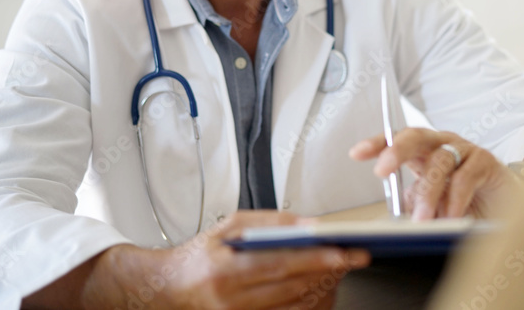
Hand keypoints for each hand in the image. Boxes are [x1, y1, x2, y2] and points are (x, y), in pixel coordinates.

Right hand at [159, 211, 369, 308]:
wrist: (171, 289)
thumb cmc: (200, 255)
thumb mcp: (229, 226)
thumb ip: (269, 222)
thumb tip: (306, 224)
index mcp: (225, 270)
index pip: (278, 264)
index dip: (313, 259)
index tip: (340, 253)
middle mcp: (232, 300)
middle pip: (291, 288)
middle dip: (327, 272)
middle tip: (352, 258)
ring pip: (293, 307)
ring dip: (322, 289)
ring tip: (339, 270)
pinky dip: (307, 304)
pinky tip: (320, 288)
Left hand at [349, 129, 513, 220]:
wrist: (507, 206)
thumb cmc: (467, 202)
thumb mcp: (433, 204)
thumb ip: (416, 205)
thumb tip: (397, 219)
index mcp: (425, 151)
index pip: (397, 140)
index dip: (377, 143)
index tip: (357, 153)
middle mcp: (443, 144)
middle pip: (415, 137)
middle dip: (396, 150)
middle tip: (382, 169)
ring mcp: (465, 150)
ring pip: (440, 161)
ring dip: (429, 192)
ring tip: (424, 219)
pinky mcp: (485, 161)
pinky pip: (466, 177)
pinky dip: (456, 199)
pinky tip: (451, 216)